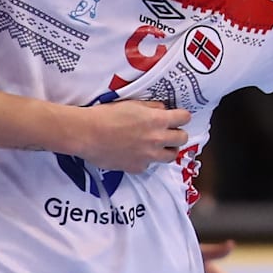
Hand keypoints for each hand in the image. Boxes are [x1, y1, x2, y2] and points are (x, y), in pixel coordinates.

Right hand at [75, 100, 189, 173]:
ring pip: (171, 156)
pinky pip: (149, 165)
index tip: (178, 117)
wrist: (87, 133)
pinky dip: (146, 159)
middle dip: (178, 134)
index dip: (182, 116)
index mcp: (157, 120)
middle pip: (182, 139)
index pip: (185, 118)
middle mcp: (157, 139)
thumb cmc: (106, 115)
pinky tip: (135, 153)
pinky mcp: (137, 167)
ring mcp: (149, 156)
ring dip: (167, 149)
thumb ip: (151, 107)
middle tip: (169, 132)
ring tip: (156, 145)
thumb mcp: (132, 104)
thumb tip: (163, 109)